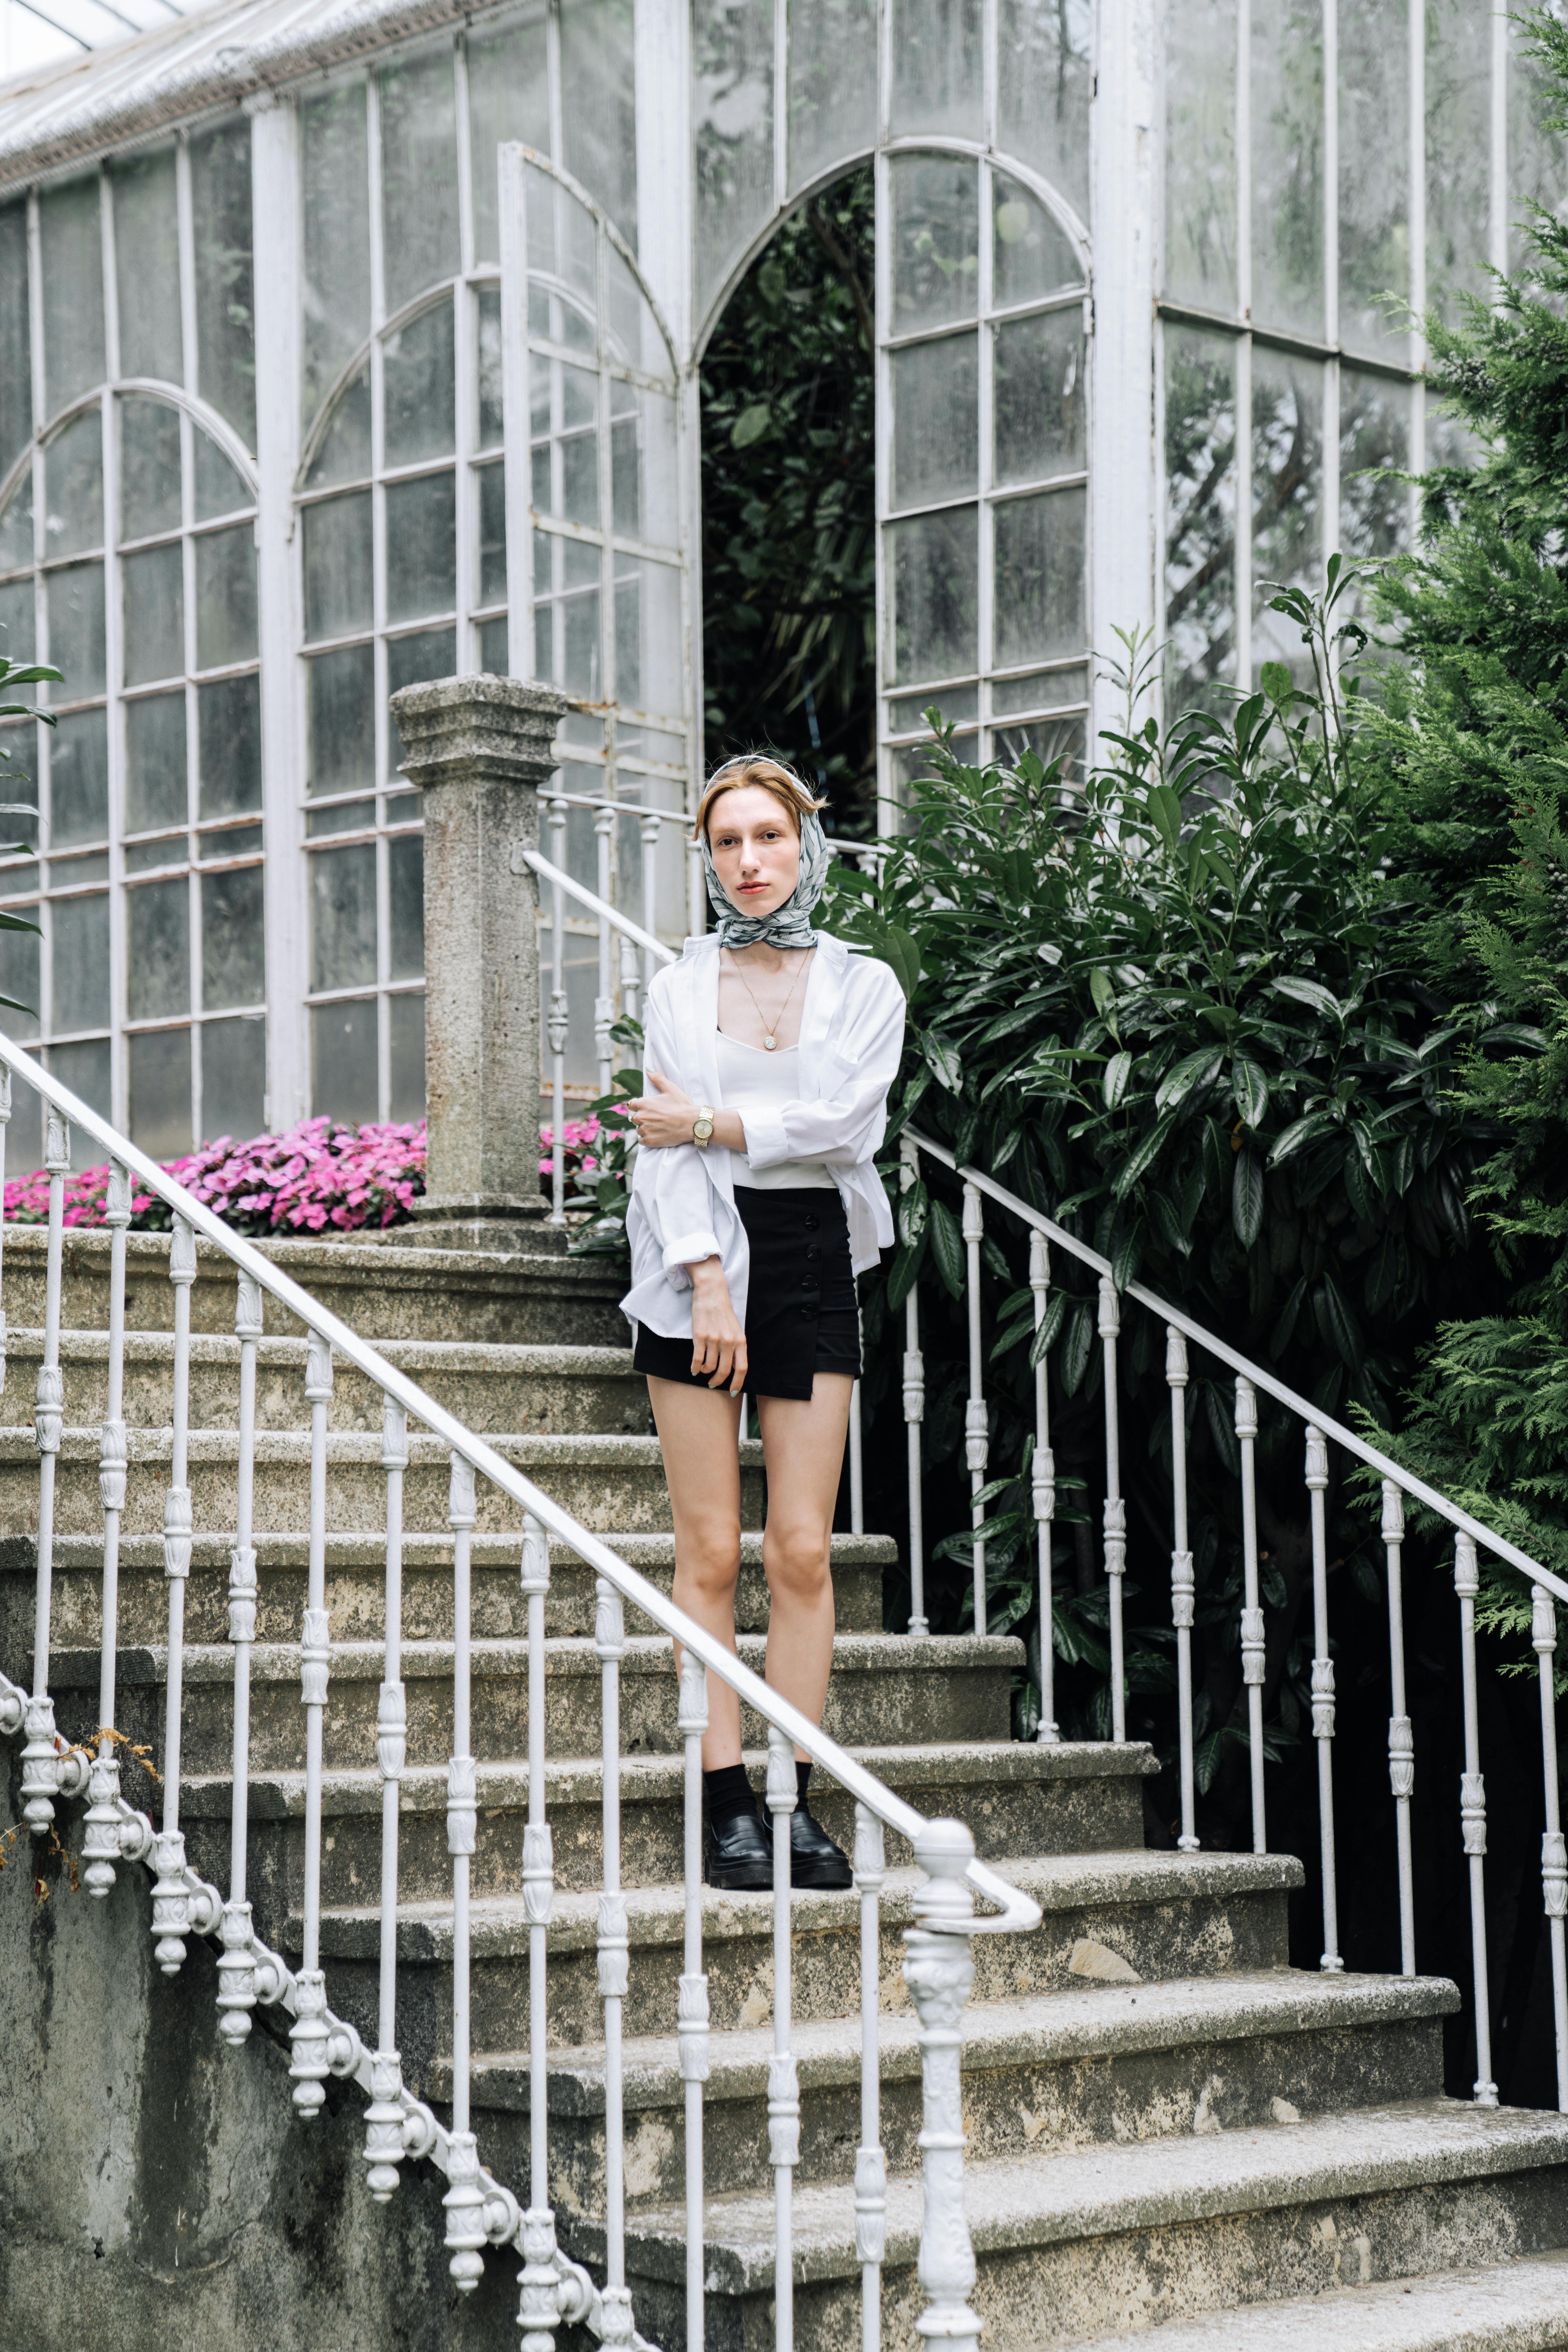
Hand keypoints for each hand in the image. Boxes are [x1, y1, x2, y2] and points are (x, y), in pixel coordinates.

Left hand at [627, 1069, 697, 1149]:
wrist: (693, 1123)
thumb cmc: (682, 1105)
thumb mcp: (671, 1088)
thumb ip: (657, 1078)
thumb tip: (648, 1069)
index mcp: (643, 1103)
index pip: (632, 1105)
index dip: (640, 1107)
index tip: (650, 1109)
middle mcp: (640, 1117)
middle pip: (635, 1118)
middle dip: (643, 1118)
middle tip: (657, 1119)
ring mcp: (644, 1130)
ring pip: (639, 1129)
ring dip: (646, 1129)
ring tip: (659, 1127)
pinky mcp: (649, 1141)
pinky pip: (642, 1141)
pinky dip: (648, 1139)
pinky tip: (658, 1135)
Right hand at [689, 1259, 746, 1392]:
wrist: (712, 1293)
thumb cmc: (724, 1313)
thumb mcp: (736, 1330)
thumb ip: (736, 1348)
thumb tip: (733, 1369)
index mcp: (740, 1341)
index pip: (742, 1369)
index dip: (737, 1383)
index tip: (732, 1392)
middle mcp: (729, 1342)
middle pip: (724, 1371)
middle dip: (717, 1381)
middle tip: (712, 1383)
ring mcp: (714, 1339)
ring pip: (709, 1366)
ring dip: (705, 1371)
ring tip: (703, 1369)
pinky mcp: (700, 1336)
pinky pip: (697, 1359)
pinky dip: (694, 1367)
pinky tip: (693, 1369)